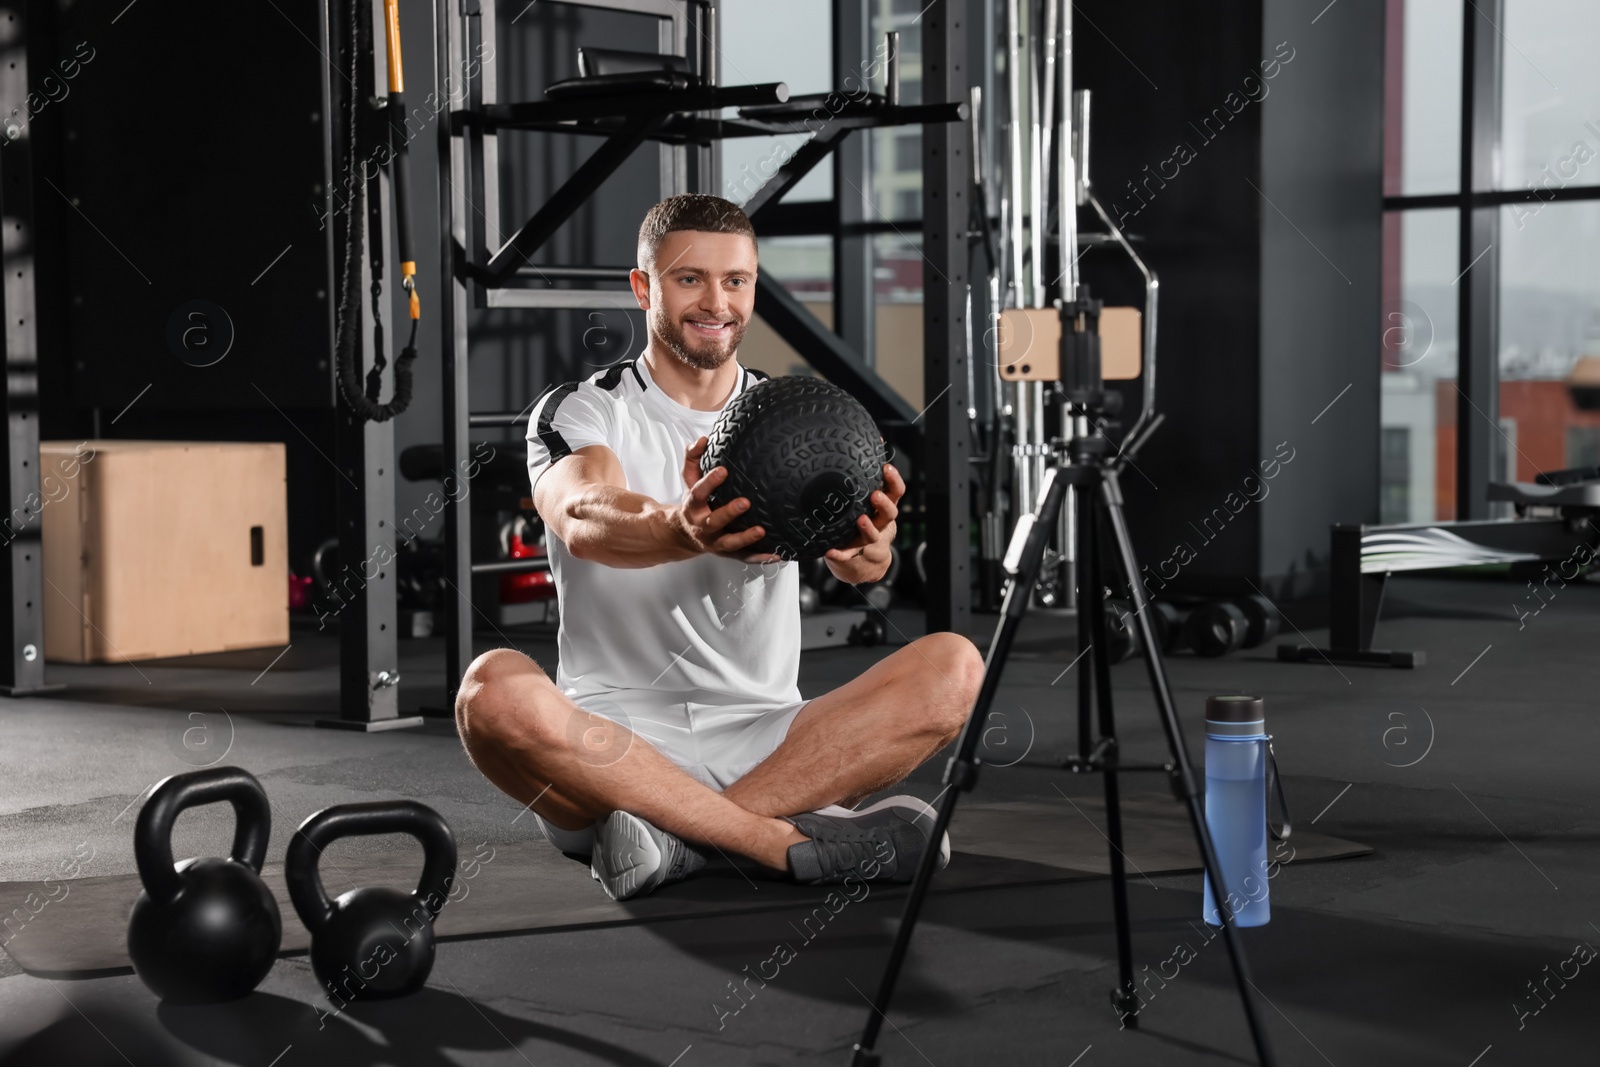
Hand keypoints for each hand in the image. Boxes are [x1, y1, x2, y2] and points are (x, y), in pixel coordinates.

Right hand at [671, 437, 781, 563]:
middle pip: (713, 521)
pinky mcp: (729, 553)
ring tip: (762, 531)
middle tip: (746, 501)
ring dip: (746, 538)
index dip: (709, 482)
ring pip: (730, 543)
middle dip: (729, 512)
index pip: (698, 493)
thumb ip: (694, 458)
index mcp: (693, 506)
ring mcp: (716, 542)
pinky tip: (778, 555)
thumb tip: (702, 439)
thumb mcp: (689, 480)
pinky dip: (761, 558)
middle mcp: (703, 526)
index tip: (723, 470)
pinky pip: (745, 557)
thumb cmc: (694, 502)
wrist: (685, 534)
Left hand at [824, 462, 903, 569]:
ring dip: (868, 527)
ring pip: (873, 535)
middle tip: (875, 495)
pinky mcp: (853, 553)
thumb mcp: (866, 496)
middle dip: (884, 504)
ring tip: (860, 520)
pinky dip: (839, 554)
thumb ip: (866, 474)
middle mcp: (880, 523)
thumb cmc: (860, 517)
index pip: (896, 491)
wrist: (863, 559)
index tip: (886, 468)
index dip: (893, 480)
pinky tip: (830, 551)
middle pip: (889, 513)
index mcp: (883, 506)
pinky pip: (847, 555)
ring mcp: (868, 539)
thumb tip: (868, 440)